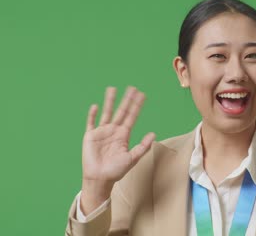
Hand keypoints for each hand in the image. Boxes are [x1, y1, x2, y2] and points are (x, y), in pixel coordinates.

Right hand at [80, 86, 155, 213]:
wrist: (100, 179)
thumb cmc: (117, 171)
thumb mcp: (133, 158)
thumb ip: (143, 146)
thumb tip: (154, 134)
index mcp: (123, 135)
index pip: (132, 117)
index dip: (137, 106)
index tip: (142, 95)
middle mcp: (113, 131)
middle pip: (121, 111)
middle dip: (127, 100)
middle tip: (132, 88)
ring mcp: (102, 132)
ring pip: (107, 113)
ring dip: (110, 101)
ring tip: (112, 89)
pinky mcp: (90, 136)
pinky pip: (91, 123)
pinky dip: (92, 115)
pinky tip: (96, 106)